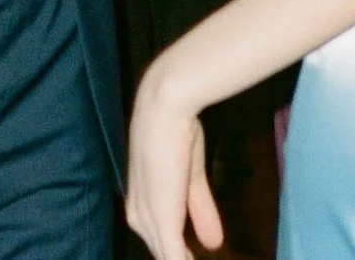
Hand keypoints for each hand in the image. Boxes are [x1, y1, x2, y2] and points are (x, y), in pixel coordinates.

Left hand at [126, 66, 220, 259]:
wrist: (165, 109)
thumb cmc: (176, 135)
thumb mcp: (191, 180)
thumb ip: (201, 212)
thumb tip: (215, 244)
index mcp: (140, 207)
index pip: (161, 245)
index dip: (179, 256)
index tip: (192, 257)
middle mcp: (139, 218)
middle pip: (165, 255)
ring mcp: (148, 221)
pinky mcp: (163, 222)